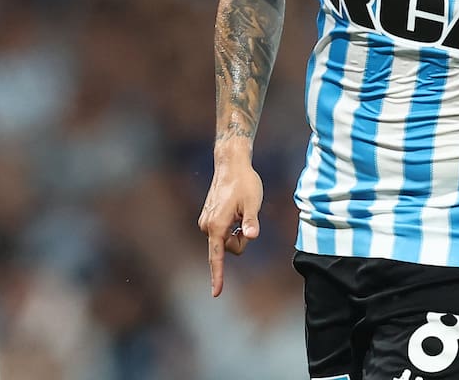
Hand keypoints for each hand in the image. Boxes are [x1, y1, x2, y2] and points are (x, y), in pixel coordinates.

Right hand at [197, 160, 262, 297]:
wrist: (231, 164)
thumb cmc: (244, 183)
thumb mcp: (252, 202)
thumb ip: (251, 221)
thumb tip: (251, 236)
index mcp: (216, 226)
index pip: (217, 257)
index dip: (218, 276)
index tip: (216, 293)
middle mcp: (207, 226)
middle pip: (229, 249)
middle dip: (241, 239)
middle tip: (246, 218)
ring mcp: (205, 222)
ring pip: (226, 242)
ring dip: (236, 232)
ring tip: (239, 211)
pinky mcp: (207, 219)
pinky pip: (222, 234)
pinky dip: (231, 227)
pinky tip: (234, 210)